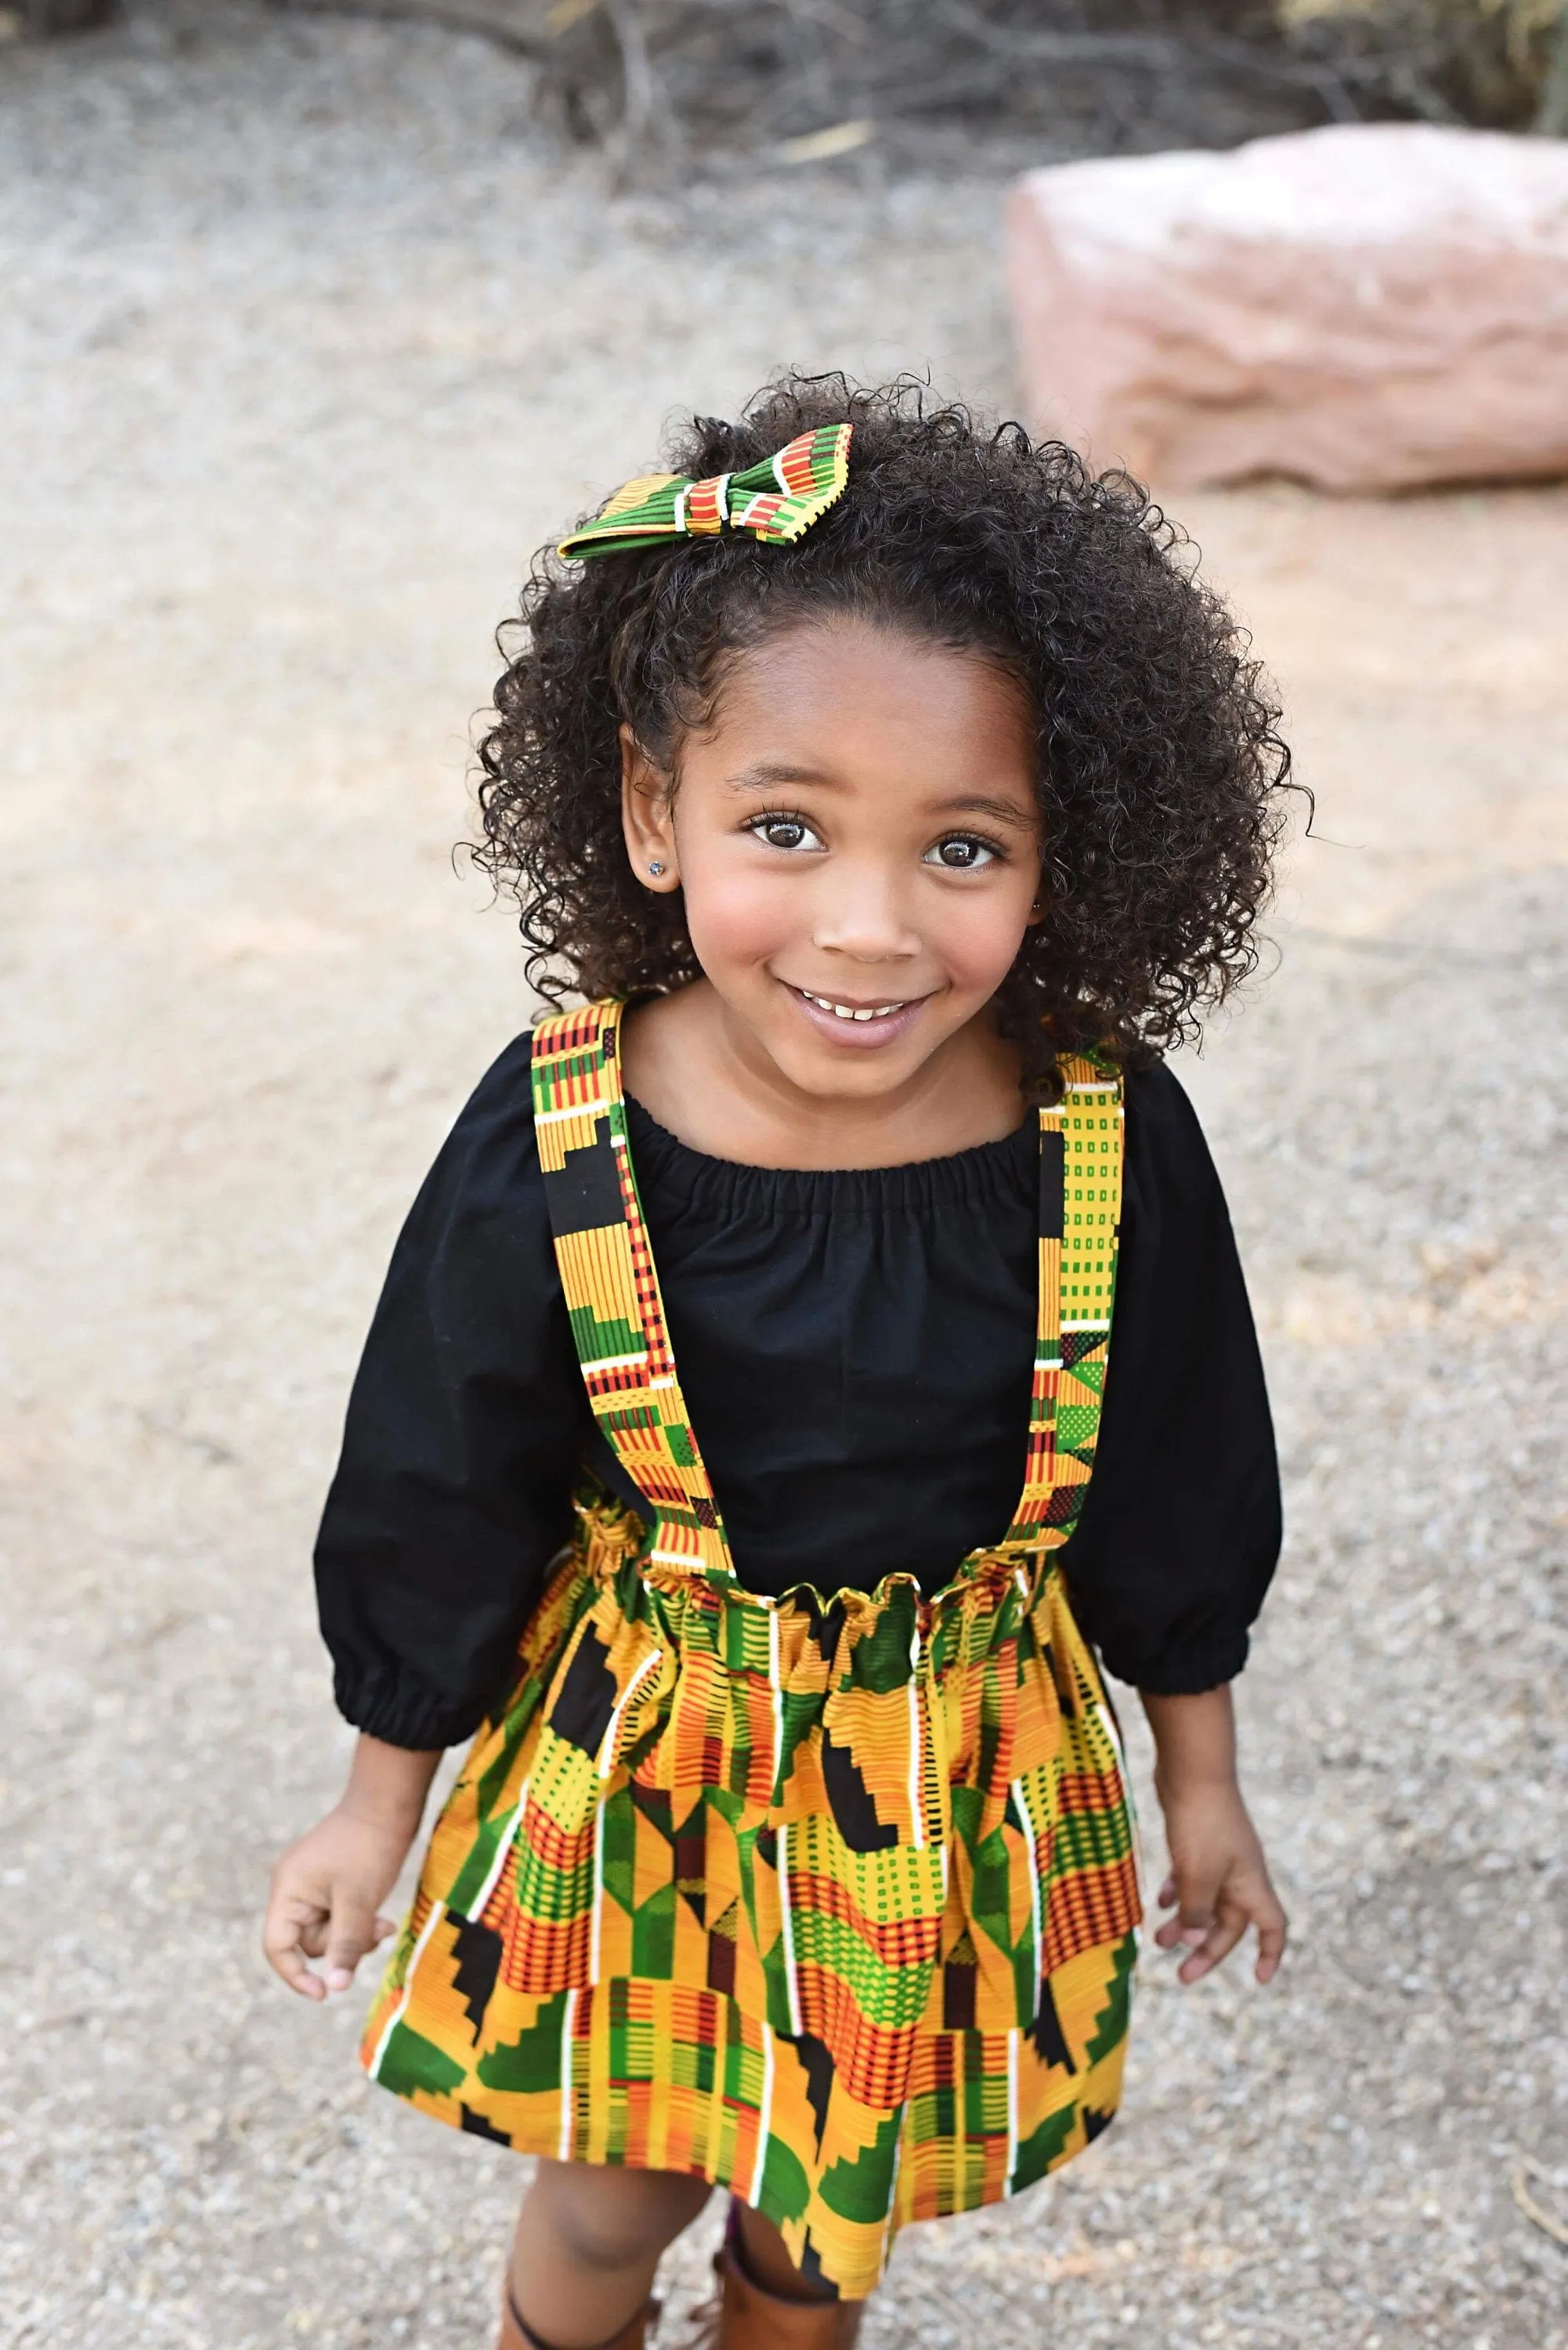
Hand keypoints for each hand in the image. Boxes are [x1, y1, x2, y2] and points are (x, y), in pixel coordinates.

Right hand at [263, 1807, 404, 1999]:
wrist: (389, 1802)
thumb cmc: (370, 1847)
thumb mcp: (358, 1901)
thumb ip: (345, 1946)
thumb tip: (335, 1990)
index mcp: (287, 1890)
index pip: (277, 1946)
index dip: (295, 1975)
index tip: (323, 1995)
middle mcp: (293, 1888)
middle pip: (308, 1943)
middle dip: (341, 1946)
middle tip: (376, 1932)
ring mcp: (312, 1885)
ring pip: (328, 1933)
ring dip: (355, 1936)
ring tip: (383, 1924)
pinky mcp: (332, 1884)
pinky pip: (338, 1917)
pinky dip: (358, 1922)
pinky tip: (381, 1918)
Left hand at [1153, 1776, 1286, 1985]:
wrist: (1191, 1769)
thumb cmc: (1201, 1824)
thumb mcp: (1198, 1876)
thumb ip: (1197, 1912)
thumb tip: (1195, 1941)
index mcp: (1251, 1884)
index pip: (1273, 1927)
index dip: (1270, 1954)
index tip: (1259, 1980)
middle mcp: (1239, 1874)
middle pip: (1230, 1924)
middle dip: (1207, 1949)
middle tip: (1180, 1975)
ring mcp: (1219, 1857)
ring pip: (1205, 1902)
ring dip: (1185, 1923)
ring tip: (1157, 1940)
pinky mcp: (1198, 1841)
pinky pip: (1190, 1878)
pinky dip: (1176, 1893)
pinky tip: (1158, 1902)